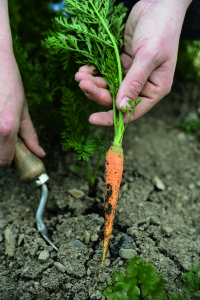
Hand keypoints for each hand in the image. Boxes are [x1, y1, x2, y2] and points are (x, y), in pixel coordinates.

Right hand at [0, 49, 44, 167]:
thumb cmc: (9, 80)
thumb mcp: (23, 109)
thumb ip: (30, 135)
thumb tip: (40, 153)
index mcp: (6, 128)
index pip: (4, 161)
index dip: (9, 161)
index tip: (12, 154)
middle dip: (0, 152)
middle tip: (5, 138)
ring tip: (1, 122)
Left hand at [75, 0, 190, 125]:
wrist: (158, 3)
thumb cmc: (161, 29)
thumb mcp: (148, 56)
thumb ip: (134, 82)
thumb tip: (121, 108)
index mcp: (154, 89)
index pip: (131, 112)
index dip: (112, 118)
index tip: (92, 119)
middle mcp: (141, 85)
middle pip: (115, 99)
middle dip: (97, 93)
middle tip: (83, 83)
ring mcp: (130, 74)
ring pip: (107, 87)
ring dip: (92, 83)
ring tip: (80, 75)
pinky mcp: (120, 63)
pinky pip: (104, 73)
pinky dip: (93, 73)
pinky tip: (84, 69)